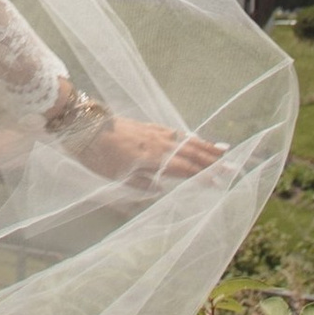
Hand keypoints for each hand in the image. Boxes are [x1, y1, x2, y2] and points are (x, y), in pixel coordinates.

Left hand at [72, 115, 222, 181]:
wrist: (80, 125)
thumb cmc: (96, 155)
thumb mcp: (116, 177)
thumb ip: (141, 183)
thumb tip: (162, 189)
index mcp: (152, 157)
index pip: (185, 168)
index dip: (204, 176)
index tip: (221, 183)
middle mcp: (158, 142)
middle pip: (191, 152)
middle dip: (213, 160)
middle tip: (233, 166)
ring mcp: (153, 131)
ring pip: (185, 139)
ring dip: (205, 146)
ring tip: (223, 150)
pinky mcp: (145, 125)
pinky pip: (174, 131)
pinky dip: (188, 136)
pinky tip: (192, 138)